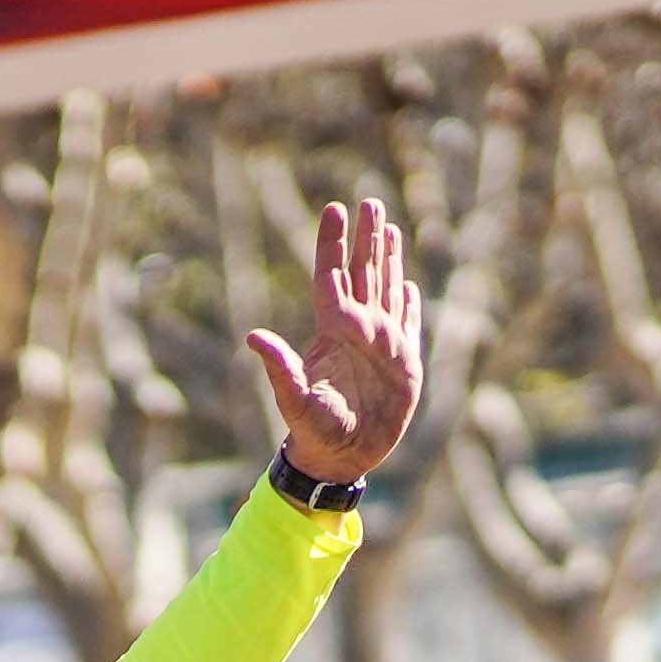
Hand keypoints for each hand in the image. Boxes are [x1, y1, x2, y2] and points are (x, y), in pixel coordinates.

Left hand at [244, 193, 421, 484]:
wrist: (341, 459)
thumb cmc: (313, 433)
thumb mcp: (294, 400)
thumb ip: (280, 368)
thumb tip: (253, 338)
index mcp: (334, 332)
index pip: (333, 276)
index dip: (332, 244)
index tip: (334, 210)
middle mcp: (359, 330)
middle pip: (363, 272)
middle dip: (365, 237)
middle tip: (367, 202)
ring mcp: (383, 344)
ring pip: (385, 288)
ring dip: (387, 258)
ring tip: (386, 226)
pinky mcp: (403, 363)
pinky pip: (407, 324)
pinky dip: (407, 303)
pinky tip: (406, 285)